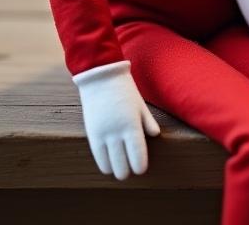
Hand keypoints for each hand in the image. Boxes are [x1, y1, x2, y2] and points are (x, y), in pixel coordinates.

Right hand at [73, 60, 160, 179]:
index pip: (138, 154)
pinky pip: (98, 157)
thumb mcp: (140, 104)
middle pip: (123, 164)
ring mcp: (104, 134)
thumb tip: (156, 135)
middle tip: (131, 171)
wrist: (102, 77)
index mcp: (133, 125)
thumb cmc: (125, 90)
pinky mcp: (92, 133)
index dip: (140, 166)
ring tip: (120, 170)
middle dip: (127, 171)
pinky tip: (108, 166)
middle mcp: (118, 132)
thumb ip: (148, 121)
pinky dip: (104, 164)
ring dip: (116, 170)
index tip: (141, 170)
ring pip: (110, 164)